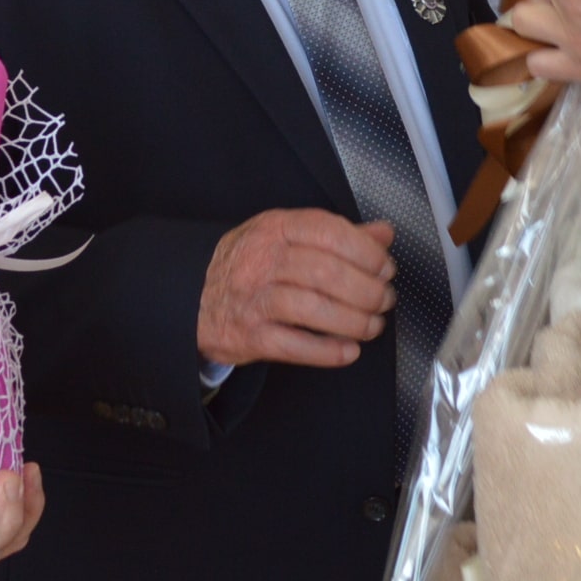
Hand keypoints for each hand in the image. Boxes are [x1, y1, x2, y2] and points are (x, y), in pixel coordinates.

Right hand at [198, 208, 394, 367]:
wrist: (195, 298)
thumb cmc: (250, 266)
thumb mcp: (287, 237)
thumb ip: (338, 235)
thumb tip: (383, 233)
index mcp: (276, 229)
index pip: (328, 232)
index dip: (366, 252)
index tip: (385, 267)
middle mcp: (261, 260)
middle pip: (326, 273)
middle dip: (367, 290)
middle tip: (383, 300)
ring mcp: (253, 299)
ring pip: (312, 308)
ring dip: (353, 321)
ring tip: (372, 326)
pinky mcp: (249, 336)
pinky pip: (293, 346)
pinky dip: (326, 351)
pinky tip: (348, 351)